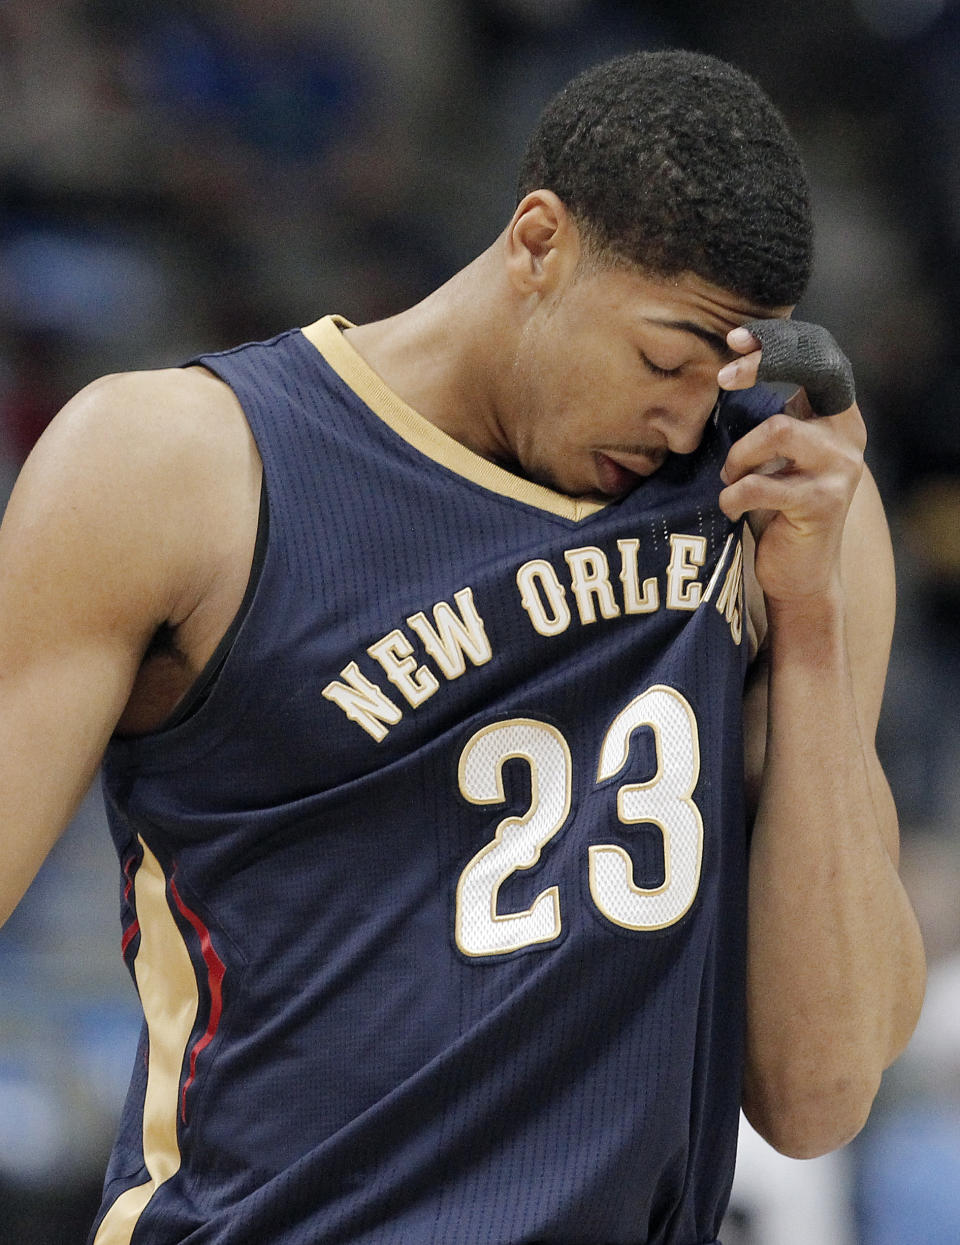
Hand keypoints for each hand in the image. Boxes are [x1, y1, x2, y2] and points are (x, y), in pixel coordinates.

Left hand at [716, 321, 865, 605]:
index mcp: (836, 415)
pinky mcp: (821, 504)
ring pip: (779, 429)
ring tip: (730, 477)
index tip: (733, 340)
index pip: (818, 354)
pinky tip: (729, 506)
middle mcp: (847, 435)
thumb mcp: (773, 453)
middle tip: (723, 379)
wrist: (797, 574)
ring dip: (739, 453)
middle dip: (762, 366)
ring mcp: (840, 469)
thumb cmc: (775, 508)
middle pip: (812, 372)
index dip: (777, 339)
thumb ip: (766, 413)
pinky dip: (733, 495)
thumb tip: (721, 368)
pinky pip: (760, 485)